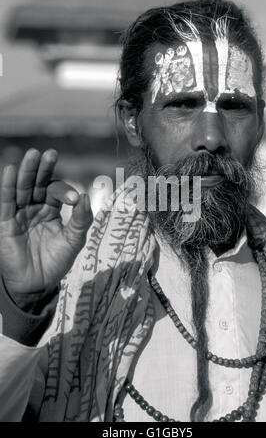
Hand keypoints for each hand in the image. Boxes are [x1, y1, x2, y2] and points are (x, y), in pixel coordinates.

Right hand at [0, 148, 92, 300]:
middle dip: (42, 169)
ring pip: (22, 189)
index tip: (73, 200)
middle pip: (37, 183)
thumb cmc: (56, 262)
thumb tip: (85, 195)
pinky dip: (7, 187)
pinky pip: (6, 202)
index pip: (55, 191)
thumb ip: (81, 219)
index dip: (64, 191)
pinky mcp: (6, 223)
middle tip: (49, 153)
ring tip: (32, 155)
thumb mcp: (74, 240)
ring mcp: (19, 214)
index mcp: (50, 209)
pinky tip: (12, 171)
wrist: (38, 284)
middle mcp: (34, 208)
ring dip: (26, 172)